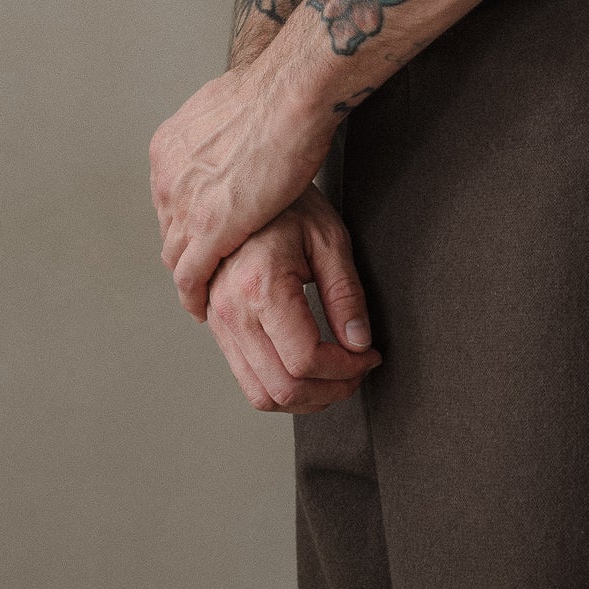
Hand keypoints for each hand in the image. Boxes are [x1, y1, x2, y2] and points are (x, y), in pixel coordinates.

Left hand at [150, 60, 331, 317]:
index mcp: (171, 147)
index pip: (170, 196)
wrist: (288, 99)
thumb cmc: (277, 96)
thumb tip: (232, 127)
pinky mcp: (207, 232)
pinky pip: (190, 276)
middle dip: (185, 247)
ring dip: (188, 275)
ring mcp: (183, 206)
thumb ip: (221, 127)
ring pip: (175, 254)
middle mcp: (167, 177)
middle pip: (168, 226)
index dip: (186, 217)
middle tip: (203, 267)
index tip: (200, 231)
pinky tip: (202, 308)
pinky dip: (193, 295)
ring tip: (203, 293)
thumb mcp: (230, 106)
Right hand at [206, 187, 380, 412]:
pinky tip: (311, 368)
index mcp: (259, 286)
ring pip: (261, 394)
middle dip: (330, 391)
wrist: (241, 190)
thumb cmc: (288, 206)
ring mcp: (218, 322)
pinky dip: (282, 387)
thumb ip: (346, 296)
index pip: (305, 360)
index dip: (346, 370)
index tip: (370, 357)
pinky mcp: (218, 327)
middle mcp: (231, 311)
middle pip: (282, 388)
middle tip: (359, 372)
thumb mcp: (330, 241)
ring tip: (337, 376)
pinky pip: (248, 379)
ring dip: (306, 398)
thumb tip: (360, 344)